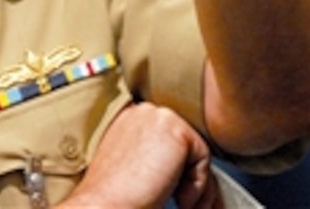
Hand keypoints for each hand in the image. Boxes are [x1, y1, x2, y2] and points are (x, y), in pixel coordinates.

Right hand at [61, 102, 221, 208]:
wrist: (106, 207)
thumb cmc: (115, 197)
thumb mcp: (135, 169)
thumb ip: (156, 157)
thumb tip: (185, 169)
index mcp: (128, 119)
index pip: (166, 142)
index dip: (176, 172)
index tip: (177, 196)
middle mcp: (141, 111)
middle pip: (183, 145)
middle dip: (190, 178)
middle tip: (184, 203)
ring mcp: (157, 116)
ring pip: (195, 152)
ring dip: (196, 185)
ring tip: (182, 205)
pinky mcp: (174, 128)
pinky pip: (203, 158)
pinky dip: (198, 186)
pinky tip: (179, 199)